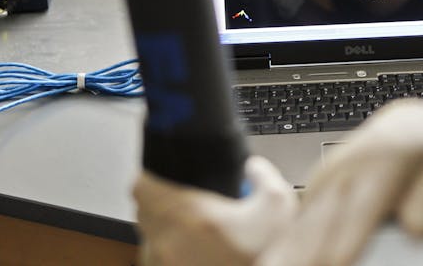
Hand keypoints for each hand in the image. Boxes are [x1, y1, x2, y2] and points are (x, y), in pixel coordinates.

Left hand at [134, 156, 297, 265]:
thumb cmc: (267, 255)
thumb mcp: (280, 204)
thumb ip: (264, 175)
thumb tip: (252, 167)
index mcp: (192, 216)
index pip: (142, 188)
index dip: (150, 176)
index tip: (160, 173)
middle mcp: (171, 243)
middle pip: (143, 211)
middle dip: (158, 200)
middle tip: (180, 195)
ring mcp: (167, 265)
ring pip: (147, 237)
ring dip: (160, 226)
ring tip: (185, 223)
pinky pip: (154, 258)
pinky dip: (166, 249)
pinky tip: (189, 247)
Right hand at [257, 99, 422, 265]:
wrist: (410, 128)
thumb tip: (414, 229)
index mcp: (381, 168)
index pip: (360, 212)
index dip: (345, 241)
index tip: (334, 264)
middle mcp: (348, 170)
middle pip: (323, 217)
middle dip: (304, 251)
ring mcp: (330, 174)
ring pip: (304, 216)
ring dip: (286, 247)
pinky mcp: (319, 183)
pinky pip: (300, 213)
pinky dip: (286, 237)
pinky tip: (274, 258)